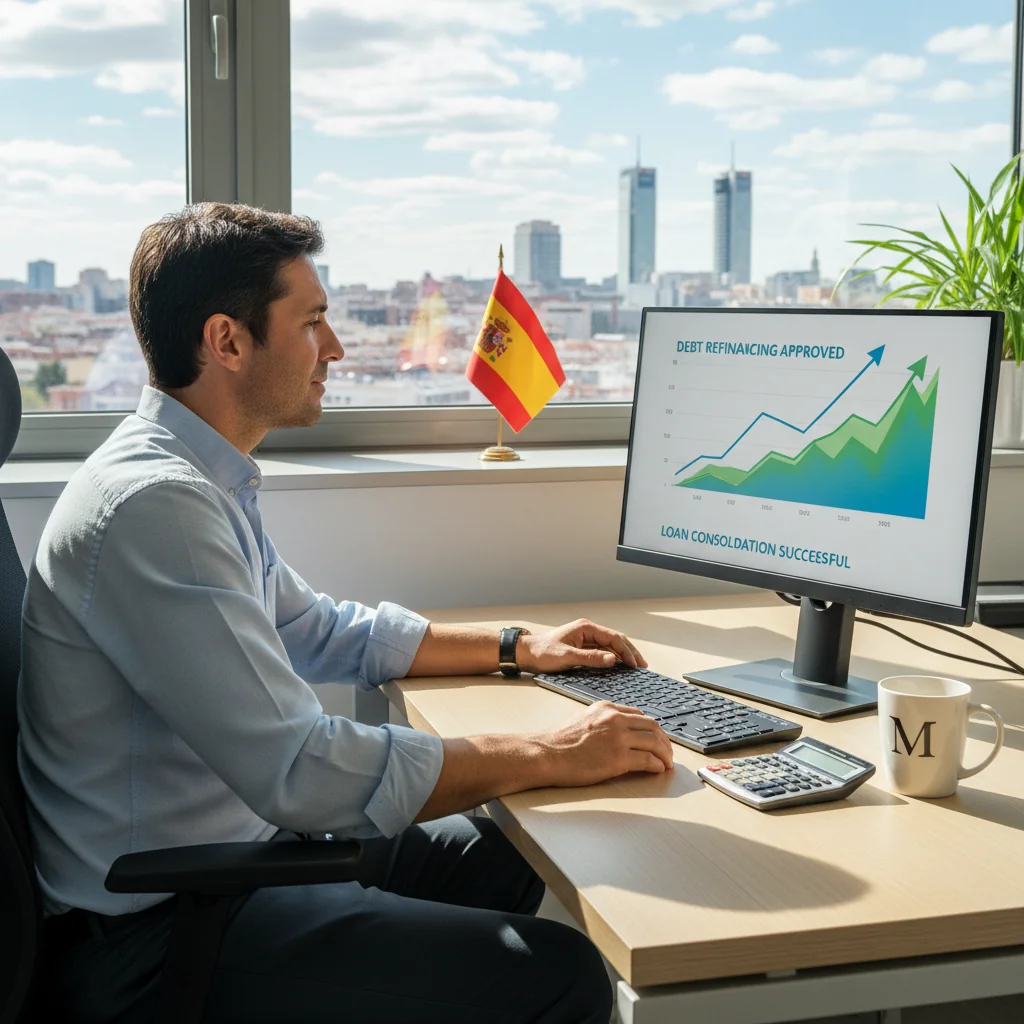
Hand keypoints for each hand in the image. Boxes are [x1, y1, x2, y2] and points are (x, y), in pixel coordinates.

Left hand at [517, 618, 647, 673]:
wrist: (525, 653)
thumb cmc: (542, 653)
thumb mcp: (567, 657)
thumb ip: (590, 658)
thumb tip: (612, 659)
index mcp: (585, 628)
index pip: (613, 637)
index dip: (626, 651)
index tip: (635, 664)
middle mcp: (587, 631)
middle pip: (615, 639)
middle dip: (630, 652)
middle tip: (642, 665)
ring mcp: (585, 638)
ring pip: (610, 645)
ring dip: (623, 655)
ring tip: (636, 666)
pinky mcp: (582, 647)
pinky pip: (603, 651)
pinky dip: (614, 657)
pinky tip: (620, 666)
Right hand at [532, 701, 673, 785]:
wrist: (547, 753)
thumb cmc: (560, 741)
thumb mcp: (584, 719)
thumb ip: (603, 722)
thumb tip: (619, 733)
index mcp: (607, 708)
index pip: (639, 715)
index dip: (652, 728)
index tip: (656, 737)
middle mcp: (615, 719)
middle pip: (652, 726)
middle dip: (664, 740)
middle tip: (667, 751)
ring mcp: (618, 738)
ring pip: (655, 742)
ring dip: (665, 753)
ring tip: (667, 762)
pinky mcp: (619, 758)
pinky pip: (648, 760)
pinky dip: (657, 765)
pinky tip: (658, 769)